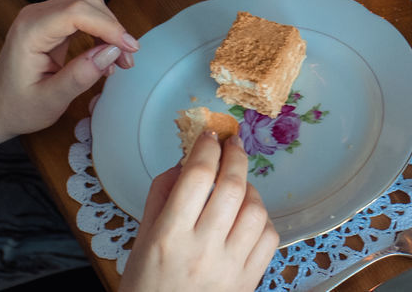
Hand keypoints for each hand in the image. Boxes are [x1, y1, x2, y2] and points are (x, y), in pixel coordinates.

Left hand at [0, 0, 139, 139]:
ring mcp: (43, 16)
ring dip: (110, 28)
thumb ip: (80, 76)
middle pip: (86, 3)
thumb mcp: (49, 101)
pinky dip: (101, 31)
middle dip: (113, 27)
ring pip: (89, 5)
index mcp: (30, 31)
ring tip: (119, 59)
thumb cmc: (16, 107)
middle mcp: (35, 16)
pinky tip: (106, 54)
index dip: (108, 26)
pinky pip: (84, 15)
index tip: (128, 48)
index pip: (77, 12)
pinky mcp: (51, 22)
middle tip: (127, 58)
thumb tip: (111, 52)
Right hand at [121, 132, 277, 291]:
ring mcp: (230, 267)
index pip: (197, 177)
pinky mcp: (249, 280)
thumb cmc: (145, 286)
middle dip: (235, 156)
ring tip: (238, 186)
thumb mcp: (142, 239)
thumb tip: (186, 160)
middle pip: (231, 187)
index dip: (207, 147)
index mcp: (169, 237)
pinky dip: (262, 219)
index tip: (210, 135)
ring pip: (255, 210)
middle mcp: (202, 250)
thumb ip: (161, 195)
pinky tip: (247, 217)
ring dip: (249, 189)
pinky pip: (269, 237)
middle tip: (232, 144)